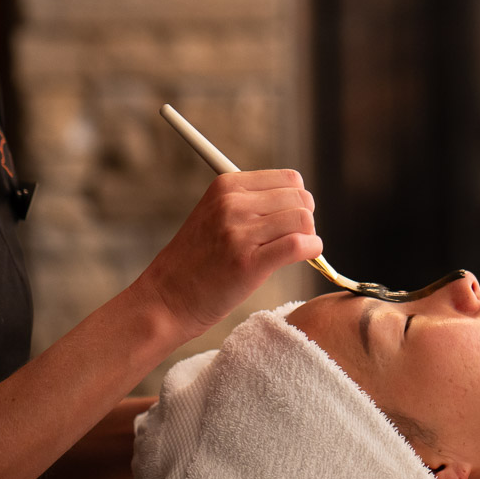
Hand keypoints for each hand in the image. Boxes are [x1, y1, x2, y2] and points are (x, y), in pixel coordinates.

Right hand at [139, 169, 323, 338]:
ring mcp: (239, 233)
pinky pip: (299, 245)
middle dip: (305, 219)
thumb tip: (301, 199)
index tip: (289, 220)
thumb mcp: (214, 215)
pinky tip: (307, 256)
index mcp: (226, 186)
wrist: (167, 299)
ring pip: (303, 220)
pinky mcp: (248, 263)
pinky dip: (312, 250)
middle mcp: (232, 204)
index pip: (289, 179)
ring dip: (309, 236)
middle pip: (300, 198)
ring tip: (295, 250)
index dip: (297, 201)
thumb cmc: (196, 261)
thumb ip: (250, 202)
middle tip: (293, 238)